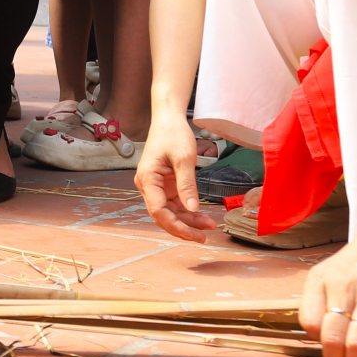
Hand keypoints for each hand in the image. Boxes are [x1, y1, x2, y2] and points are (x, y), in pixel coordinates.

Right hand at [134, 117, 218, 242]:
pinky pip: (175, 204)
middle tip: (203, 237)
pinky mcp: (165, 186)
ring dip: (187, 221)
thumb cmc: (173, 134)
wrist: (169, 120)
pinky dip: (188, 212)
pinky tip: (202, 217)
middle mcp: (148, 186)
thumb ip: (187, 184)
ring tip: (208, 227)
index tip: (194, 234)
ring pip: (170, 212)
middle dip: (182, 228)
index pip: (158, 210)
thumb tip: (193, 209)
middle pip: (162, 215)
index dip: (175, 226)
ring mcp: (156, 187)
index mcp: (148, 179)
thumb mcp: (184, 158)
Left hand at [299, 216, 356, 356]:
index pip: (308, 323)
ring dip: (356, 356)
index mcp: (321, 281)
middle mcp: (343, 289)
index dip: (316, 337)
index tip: (325, 336)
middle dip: (334, 356)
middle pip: (330, 336)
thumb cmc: (356, 263)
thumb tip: (316, 335)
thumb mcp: (326, 273)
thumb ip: (317, 300)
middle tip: (341, 356)